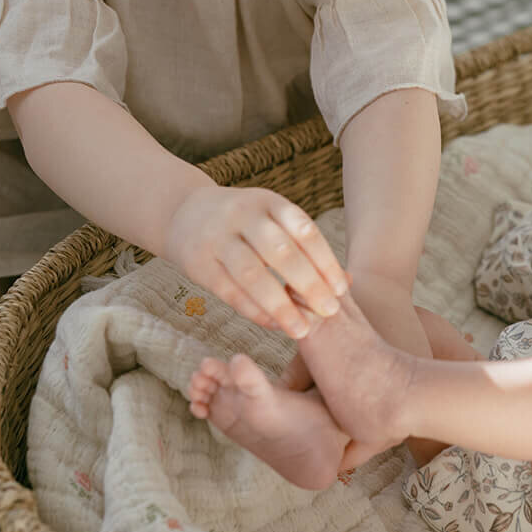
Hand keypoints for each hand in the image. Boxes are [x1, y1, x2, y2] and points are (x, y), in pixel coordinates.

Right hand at [165, 184, 347, 339]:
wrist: (184, 215)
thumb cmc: (244, 225)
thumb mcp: (272, 221)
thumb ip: (305, 248)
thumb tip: (348, 282)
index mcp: (267, 202)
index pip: (303, 230)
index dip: (325, 260)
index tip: (341, 288)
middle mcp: (241, 215)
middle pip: (279, 252)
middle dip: (308, 284)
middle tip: (330, 311)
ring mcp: (216, 238)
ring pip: (252, 275)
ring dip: (280, 306)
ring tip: (302, 329)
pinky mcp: (198, 264)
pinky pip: (229, 291)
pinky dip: (254, 311)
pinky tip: (273, 325)